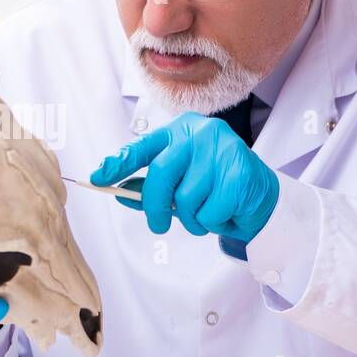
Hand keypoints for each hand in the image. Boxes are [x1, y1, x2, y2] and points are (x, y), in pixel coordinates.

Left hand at [90, 111, 278, 241]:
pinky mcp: (240, 172)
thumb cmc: (214, 185)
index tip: (97, 177)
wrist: (260, 195)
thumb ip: (152, 187)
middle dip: (154, 208)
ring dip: (192, 218)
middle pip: (161, 175)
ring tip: (207, 212)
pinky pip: (210, 212)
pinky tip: (226, 211)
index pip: (143, 146)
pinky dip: (213, 222)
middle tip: (158, 226)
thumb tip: (121, 194)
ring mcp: (222, 150)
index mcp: (181, 131)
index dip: (118, 163)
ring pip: (186, 200)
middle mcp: (201, 134)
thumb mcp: (180, 183)